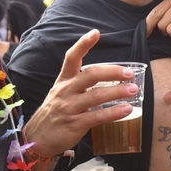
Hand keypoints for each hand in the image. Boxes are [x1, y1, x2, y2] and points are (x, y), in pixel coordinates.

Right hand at [23, 29, 136, 156]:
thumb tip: (107, 78)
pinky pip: (97, 116)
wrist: (37, 138)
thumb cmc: (55, 113)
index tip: (95, 33)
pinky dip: (114, 113)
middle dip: (112, 72)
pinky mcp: (74, 124)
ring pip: (96, 96)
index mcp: (63, 80)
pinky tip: (126, 109)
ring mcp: (69, 107)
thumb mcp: (62, 93)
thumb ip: (80, 85)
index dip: (83, 44)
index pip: (71, 57)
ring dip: (117, 92)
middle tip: (129, 73)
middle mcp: (65, 91)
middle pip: (90, 75)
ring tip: (133, 90)